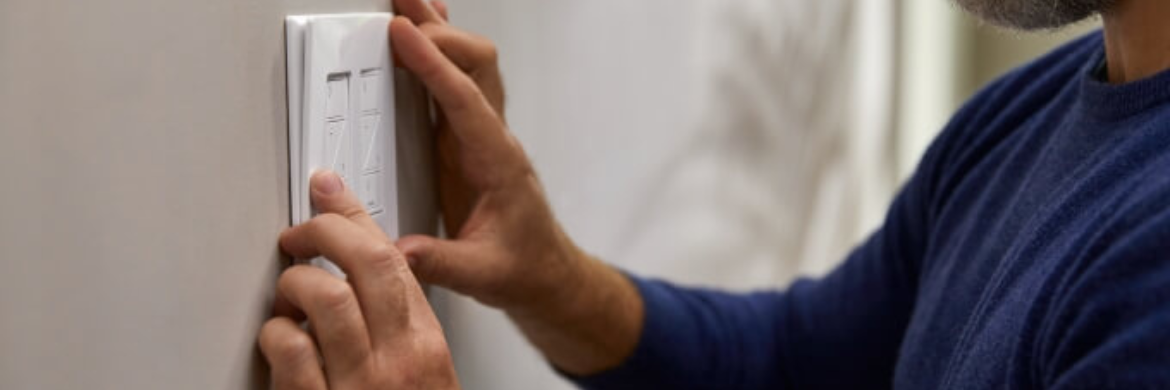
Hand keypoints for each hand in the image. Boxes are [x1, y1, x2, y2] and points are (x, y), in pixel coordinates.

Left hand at [259, 171, 458, 389]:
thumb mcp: (425, 373)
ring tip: (287, 299)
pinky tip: (278, 340)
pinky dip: (274, 336)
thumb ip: (398, 328)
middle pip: (366, 261)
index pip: (393, 258)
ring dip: (295, 285)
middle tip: (298, 236)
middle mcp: (396, 359)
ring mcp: (359, 384)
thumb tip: (359, 281)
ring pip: (326, 296)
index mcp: (425, 344)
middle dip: (322, 231)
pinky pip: (290, 349)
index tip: (329, 191)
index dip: (353, 215)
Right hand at [390, 0, 579, 311]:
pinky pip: (455, 85)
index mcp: (498, 163)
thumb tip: (399, 250)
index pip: (464, 100)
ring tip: (408, 4)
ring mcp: (481, 138)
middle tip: (399, 10)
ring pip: (469, 68)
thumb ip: (440, 262)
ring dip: (441, 35)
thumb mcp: (482, 276)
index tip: (404, 35)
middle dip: (439, 33)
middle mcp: (493, 141)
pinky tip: (422, 38)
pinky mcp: (466, 143)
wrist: (546, 274)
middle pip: (475, 66)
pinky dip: (438, 56)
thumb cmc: (525, 268)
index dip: (433, 64)